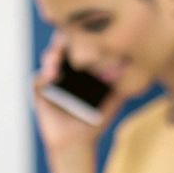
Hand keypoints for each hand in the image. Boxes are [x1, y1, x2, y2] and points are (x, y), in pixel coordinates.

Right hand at [32, 33, 125, 154]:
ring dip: (54, 55)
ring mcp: (50, 78)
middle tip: (72, 39)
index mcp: (81, 67)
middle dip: (65, 39)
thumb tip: (135, 64)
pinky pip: (37, 79)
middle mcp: (64, 69)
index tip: (90, 30)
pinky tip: (51, 76)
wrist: (77, 142)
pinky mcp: (39, 90)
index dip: (83, 35)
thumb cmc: (95, 120)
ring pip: (49, 58)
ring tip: (59, 59)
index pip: (81, 44)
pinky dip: (44, 74)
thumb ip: (123, 82)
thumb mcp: (114, 99)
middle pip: (63, 46)